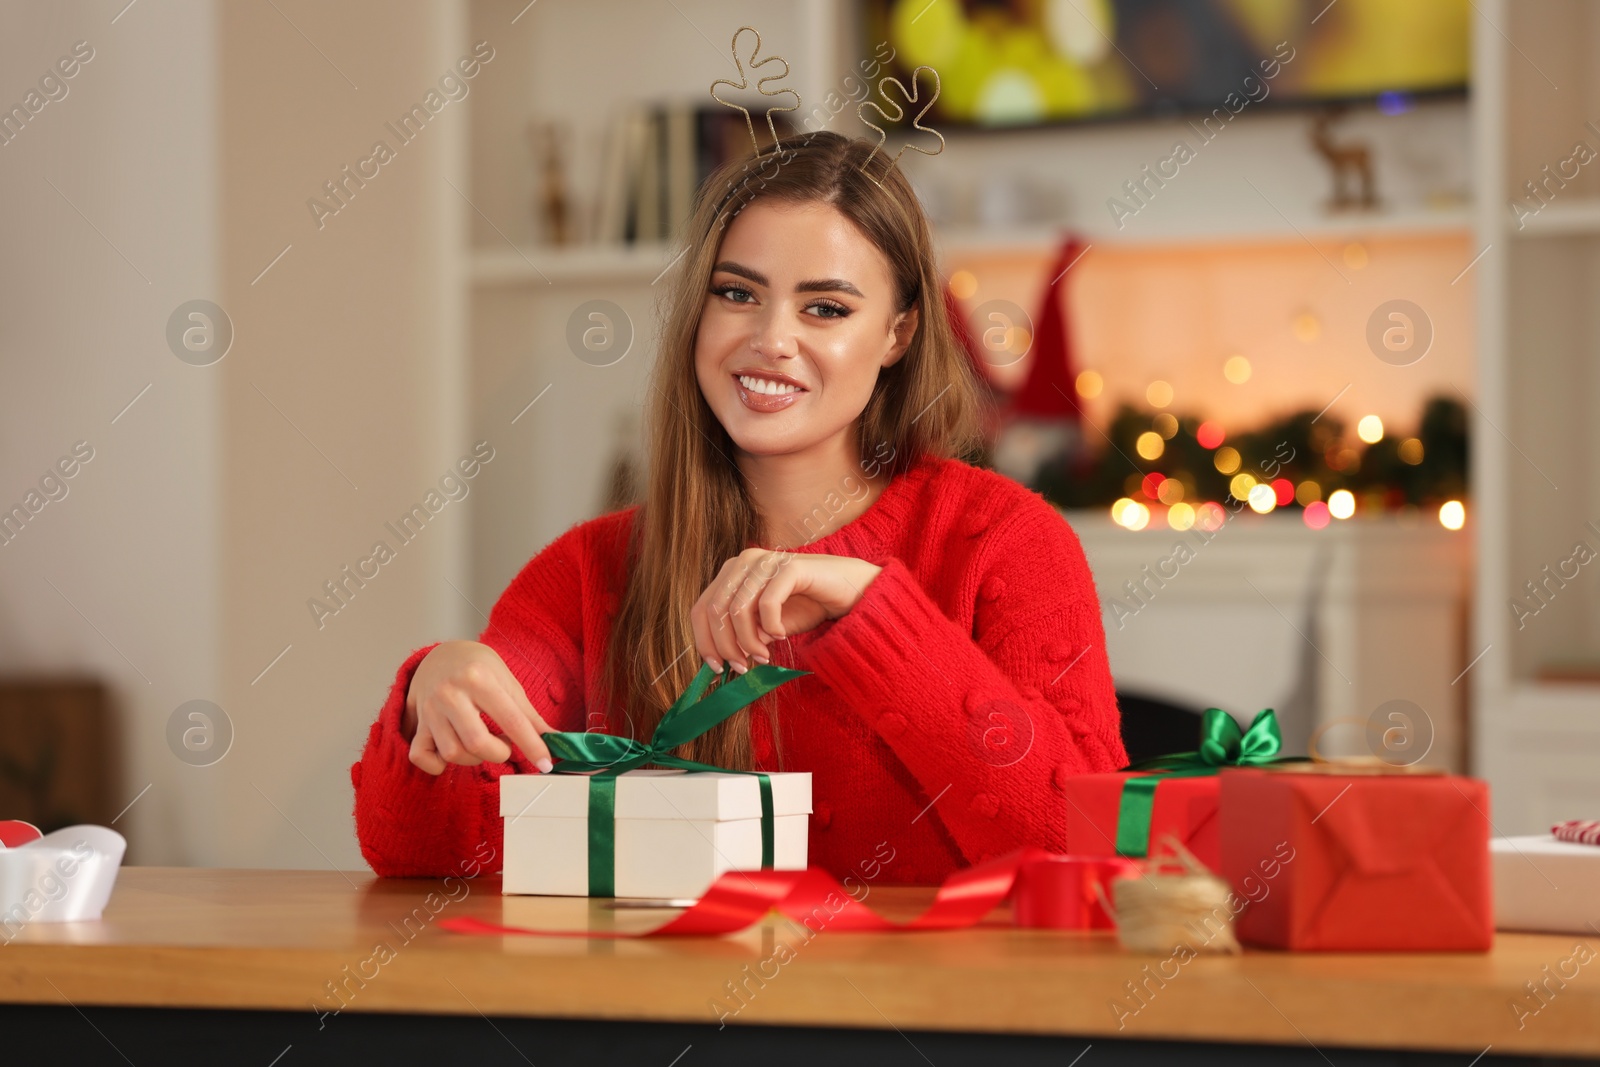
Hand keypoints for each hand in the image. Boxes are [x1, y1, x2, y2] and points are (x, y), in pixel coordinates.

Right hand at [402, 640, 554, 775]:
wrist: (441, 654)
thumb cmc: (479, 668)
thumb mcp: (507, 681)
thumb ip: (528, 714)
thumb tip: (556, 740)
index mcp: (478, 678)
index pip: (511, 720)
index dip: (531, 745)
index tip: (546, 764)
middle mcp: (450, 693)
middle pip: (477, 742)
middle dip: (499, 754)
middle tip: (505, 746)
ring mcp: (430, 709)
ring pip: (452, 752)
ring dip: (474, 759)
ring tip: (482, 745)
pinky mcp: (417, 723)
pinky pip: (420, 756)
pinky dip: (437, 765)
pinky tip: (453, 754)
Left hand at [691, 550, 882, 672]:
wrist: (852, 591)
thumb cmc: (809, 605)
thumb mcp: (767, 626)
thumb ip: (744, 635)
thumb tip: (723, 659)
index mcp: (733, 573)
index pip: (702, 608)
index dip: (704, 641)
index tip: (716, 668)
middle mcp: (744, 561)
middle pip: (715, 610)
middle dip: (726, 645)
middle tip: (742, 667)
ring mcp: (766, 561)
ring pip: (737, 608)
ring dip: (748, 641)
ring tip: (764, 656)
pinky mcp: (790, 567)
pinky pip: (767, 603)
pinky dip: (771, 626)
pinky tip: (782, 635)